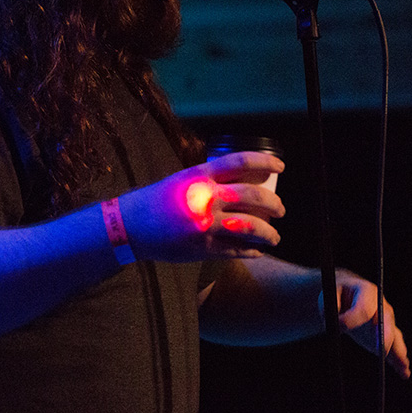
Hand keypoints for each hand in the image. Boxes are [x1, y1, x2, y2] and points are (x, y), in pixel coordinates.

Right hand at [118, 151, 284, 261]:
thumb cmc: (158, 200)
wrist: (130, 225)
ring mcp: (205, 224)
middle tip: (281, 209)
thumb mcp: (184, 180)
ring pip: (250, 227)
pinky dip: (251, 251)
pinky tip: (257, 251)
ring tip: (275, 237)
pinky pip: (236, 250)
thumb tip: (244, 182)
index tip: (281, 166)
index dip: (265, 161)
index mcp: (200, 176)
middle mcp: (205, 198)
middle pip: (252, 196)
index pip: (240, 162)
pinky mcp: (202, 247)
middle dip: (274, 204)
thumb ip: (211, 181)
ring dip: (268, 233)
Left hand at [329, 270, 410, 378]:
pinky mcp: (386, 334)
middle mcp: (382, 306)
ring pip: (394, 336)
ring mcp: (387, 320)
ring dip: (398, 350)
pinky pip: (395, 347)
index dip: (352, 318)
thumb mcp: (332, 293)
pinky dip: (399, 360)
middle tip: (381, 350)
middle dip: (384, 336)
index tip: (340, 326)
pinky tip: (403, 371)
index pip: (363, 308)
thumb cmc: (339, 294)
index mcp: (368, 292)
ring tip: (403, 365)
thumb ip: (334, 306)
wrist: (347, 294)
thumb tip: (338, 324)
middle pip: (386, 322)